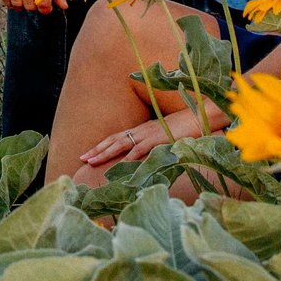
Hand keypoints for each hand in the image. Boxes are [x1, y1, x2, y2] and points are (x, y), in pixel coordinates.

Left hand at [79, 107, 206, 170]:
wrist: (198, 115)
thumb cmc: (183, 127)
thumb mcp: (164, 135)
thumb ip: (153, 144)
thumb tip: (144, 156)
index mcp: (141, 129)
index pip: (116, 137)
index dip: (102, 145)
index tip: (88, 154)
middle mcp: (141, 131)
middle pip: (114, 140)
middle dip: (97, 150)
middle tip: (82, 158)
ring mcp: (149, 134)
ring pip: (122, 144)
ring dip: (106, 153)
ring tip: (92, 162)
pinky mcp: (158, 139)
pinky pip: (141, 149)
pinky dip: (130, 157)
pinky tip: (120, 164)